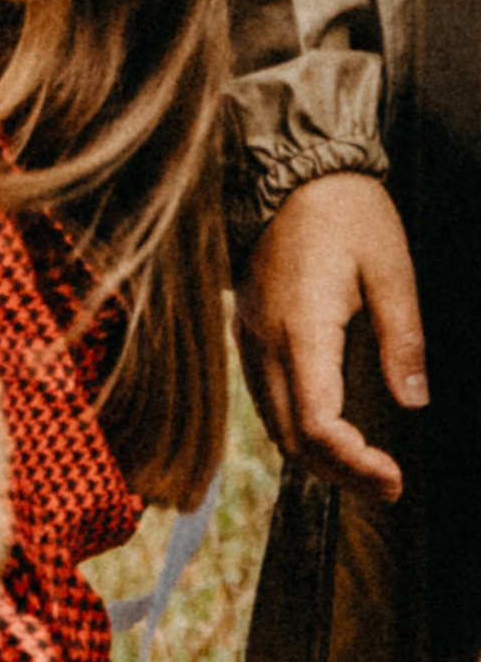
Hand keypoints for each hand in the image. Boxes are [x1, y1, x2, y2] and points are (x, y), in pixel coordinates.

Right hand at [238, 172, 427, 499]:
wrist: (286, 176)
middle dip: (339, 473)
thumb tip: (413, 400)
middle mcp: (265, 347)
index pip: (318, 423)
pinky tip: (331, 434)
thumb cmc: (346, 213)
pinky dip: (299, 430)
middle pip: (292, 439)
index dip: (354, 461)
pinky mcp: (248, 339)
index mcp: (302, 330)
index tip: (393, 477)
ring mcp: (250, 345)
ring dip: (317, 458)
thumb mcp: (392, 267)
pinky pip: (268, 403)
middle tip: (388, 486)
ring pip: (275, 427)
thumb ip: (402, 336)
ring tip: (363, 469)